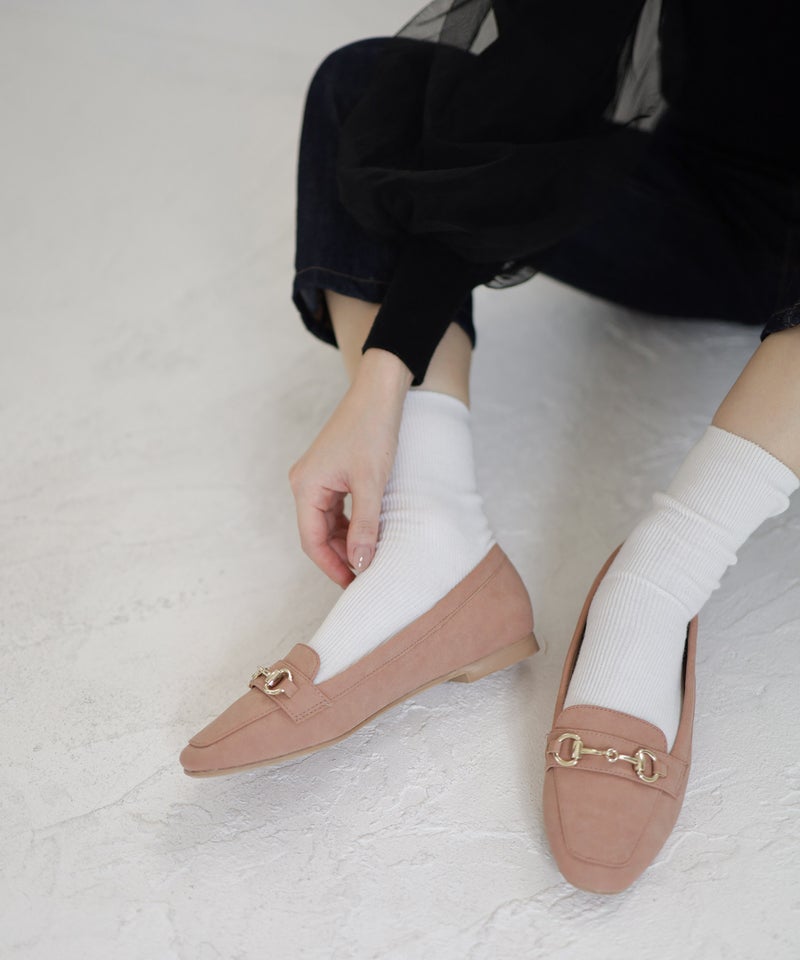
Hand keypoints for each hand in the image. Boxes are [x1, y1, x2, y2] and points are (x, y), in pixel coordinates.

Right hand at [288, 349, 412, 586]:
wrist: (379, 392)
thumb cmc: (373, 430)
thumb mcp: (371, 484)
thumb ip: (365, 526)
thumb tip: (360, 563)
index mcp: (306, 487)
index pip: (311, 541)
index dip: (331, 567)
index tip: (353, 586)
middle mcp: (305, 483)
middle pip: (317, 534)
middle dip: (340, 557)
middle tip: (365, 577)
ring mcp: (317, 478)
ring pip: (328, 523)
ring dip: (346, 542)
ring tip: (370, 560)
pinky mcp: (331, 473)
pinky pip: (336, 509)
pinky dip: (351, 524)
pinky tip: (369, 534)